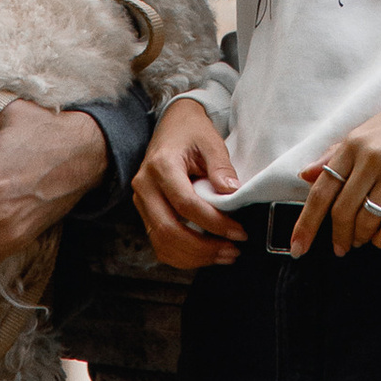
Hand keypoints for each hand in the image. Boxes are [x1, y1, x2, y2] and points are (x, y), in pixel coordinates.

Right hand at [135, 96, 242, 271]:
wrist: (173, 123)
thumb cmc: (191, 131)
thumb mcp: (210, 141)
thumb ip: (221, 167)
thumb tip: (231, 194)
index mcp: (161, 166)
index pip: (186, 204)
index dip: (214, 223)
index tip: (239, 232)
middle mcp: (145, 186)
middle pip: (169, 230)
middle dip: (203, 248)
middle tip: (232, 251)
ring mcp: (142, 201)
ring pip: (162, 243)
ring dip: (194, 257)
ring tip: (223, 255)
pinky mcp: (146, 211)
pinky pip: (159, 243)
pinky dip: (182, 255)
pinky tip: (204, 254)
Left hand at [294, 75, 380, 256]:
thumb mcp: (372, 129)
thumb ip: (337, 153)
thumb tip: (305, 174)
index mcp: (355, 142)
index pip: (322, 189)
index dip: (306, 223)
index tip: (297, 247)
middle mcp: (372, 156)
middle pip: (342, 211)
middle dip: (337, 237)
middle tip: (340, 248)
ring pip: (366, 220)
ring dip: (361, 239)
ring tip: (363, 241)